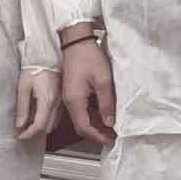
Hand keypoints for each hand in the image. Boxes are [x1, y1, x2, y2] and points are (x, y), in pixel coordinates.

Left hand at [15, 70, 61, 139]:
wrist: (45, 55)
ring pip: (54, 122)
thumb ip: (22, 108)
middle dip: (36, 131)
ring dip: (43, 125)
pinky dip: (48, 118)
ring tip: (30, 120)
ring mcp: (61, 100)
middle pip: (47, 127)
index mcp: (46, 100)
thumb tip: (19, 125)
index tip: (20, 136)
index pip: (39, 125)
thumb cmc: (33, 68)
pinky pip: (57, 114)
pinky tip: (39, 112)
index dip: (28, 134)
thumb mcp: (23, 87)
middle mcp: (56, 103)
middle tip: (24, 128)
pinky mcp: (62, 97)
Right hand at [61, 26, 115, 145]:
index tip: (110, 139)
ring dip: (94, 123)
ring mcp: (68, 95)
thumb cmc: (88, 56)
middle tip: (112, 134)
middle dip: (96, 132)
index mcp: (75, 100)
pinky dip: (91, 113)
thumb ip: (106, 103)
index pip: (84, 128)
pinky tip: (102, 111)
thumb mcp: (103, 80)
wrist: (76, 40)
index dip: (98, 136)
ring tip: (110, 124)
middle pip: (81, 125)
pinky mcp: (71, 89)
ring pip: (81, 117)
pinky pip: (80, 107)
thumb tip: (109, 122)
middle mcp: (69, 101)